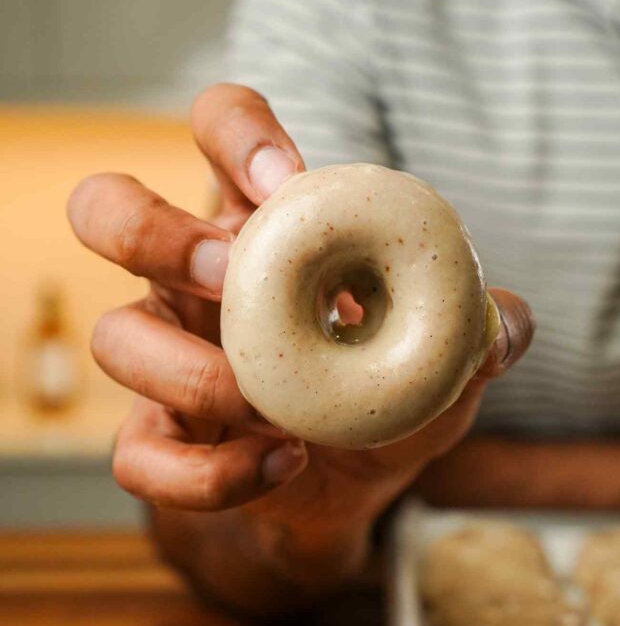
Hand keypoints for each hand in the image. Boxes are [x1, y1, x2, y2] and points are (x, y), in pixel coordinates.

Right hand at [68, 85, 533, 611]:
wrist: (341, 494)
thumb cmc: (379, 398)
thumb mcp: (437, 360)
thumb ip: (473, 332)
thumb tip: (505, 326)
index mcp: (262, 229)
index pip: (219, 131)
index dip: (235, 132)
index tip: (283, 180)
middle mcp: (193, 282)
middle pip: (108, 209)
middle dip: (149, 229)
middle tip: (226, 272)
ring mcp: (164, 357)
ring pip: (111, 339)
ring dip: (190, 373)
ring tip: (270, 406)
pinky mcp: (158, 438)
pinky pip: (141, 456)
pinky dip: (210, 471)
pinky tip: (281, 464)